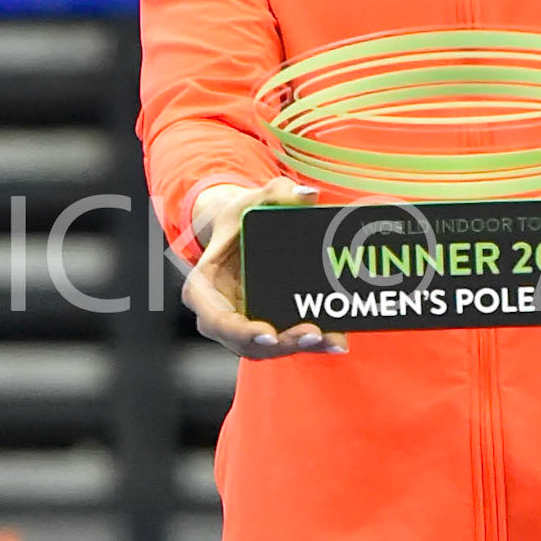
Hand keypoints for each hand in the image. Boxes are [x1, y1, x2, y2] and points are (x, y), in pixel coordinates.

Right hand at [183, 180, 348, 358]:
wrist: (243, 233)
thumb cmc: (241, 218)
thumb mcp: (253, 199)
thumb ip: (278, 192)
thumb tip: (307, 194)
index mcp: (203, 288)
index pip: (217, 319)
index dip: (240, 332)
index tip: (268, 333)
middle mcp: (218, 314)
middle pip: (247, 342)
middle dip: (282, 343)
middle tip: (313, 334)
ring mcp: (241, 326)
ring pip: (269, 348)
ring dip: (300, 348)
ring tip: (332, 341)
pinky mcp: (263, 328)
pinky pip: (284, 342)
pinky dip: (309, 345)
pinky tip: (336, 341)